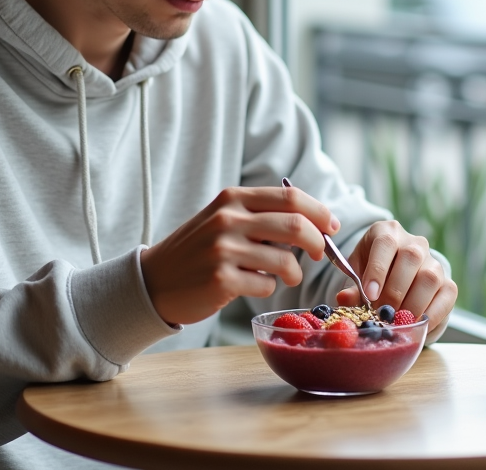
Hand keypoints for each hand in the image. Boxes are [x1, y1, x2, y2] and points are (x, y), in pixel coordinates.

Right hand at [141, 185, 339, 325]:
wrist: (155, 280)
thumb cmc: (197, 250)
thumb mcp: (222, 218)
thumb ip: (260, 215)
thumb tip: (311, 221)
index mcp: (232, 198)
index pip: (290, 197)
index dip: (319, 212)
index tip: (330, 226)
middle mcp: (228, 219)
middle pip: (295, 225)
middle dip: (316, 242)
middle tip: (319, 254)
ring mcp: (223, 249)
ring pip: (286, 260)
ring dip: (292, 272)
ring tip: (280, 276)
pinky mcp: (222, 280)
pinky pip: (267, 285)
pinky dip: (267, 288)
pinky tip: (250, 285)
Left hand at [335, 220, 457, 342]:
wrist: (395, 278)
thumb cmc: (372, 273)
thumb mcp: (357, 275)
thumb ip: (352, 288)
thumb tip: (344, 300)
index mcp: (387, 232)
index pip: (385, 243)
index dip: (378, 269)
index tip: (369, 294)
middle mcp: (415, 243)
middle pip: (410, 258)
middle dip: (394, 291)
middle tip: (381, 313)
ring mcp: (434, 262)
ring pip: (429, 278)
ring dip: (412, 304)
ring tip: (397, 322)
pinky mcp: (448, 283)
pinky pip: (446, 296)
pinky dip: (432, 314)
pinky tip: (417, 325)